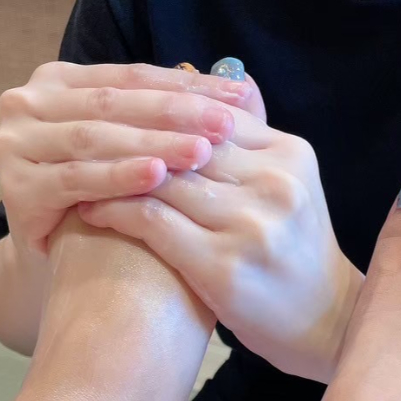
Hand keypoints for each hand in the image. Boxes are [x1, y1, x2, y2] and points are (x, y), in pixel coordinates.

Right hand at [0, 61, 262, 253]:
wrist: (72, 271)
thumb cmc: (122, 203)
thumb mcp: (149, 149)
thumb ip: (186, 116)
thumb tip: (248, 84)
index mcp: (61, 82)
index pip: (133, 77)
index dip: (189, 86)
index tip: (241, 98)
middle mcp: (28, 104)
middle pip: (115, 104)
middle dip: (175, 114)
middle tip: (225, 124)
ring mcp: (15, 144)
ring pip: (96, 139)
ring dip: (151, 144)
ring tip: (200, 151)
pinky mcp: (16, 187)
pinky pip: (76, 179)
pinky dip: (117, 177)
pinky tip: (156, 178)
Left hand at [77, 107, 361, 383]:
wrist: (325, 326)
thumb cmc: (295, 254)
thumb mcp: (290, 187)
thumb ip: (255, 139)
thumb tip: (229, 74)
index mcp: (292, 155)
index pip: (211, 115)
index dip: (159, 113)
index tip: (114, 112)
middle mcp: (276, 184)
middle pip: (184, 144)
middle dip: (128, 138)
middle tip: (78, 133)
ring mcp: (252, 225)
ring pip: (163, 178)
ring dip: (111, 172)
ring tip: (74, 170)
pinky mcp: (224, 266)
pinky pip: (153, 222)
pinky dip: (115, 210)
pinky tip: (89, 209)